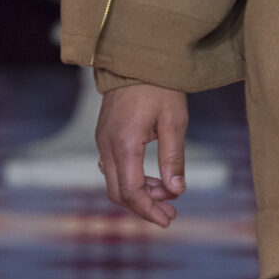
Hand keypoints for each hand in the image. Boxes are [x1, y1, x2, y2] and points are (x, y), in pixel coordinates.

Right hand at [96, 83, 188, 227]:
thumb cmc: (159, 87)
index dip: (149, 210)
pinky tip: (152, 180)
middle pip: (119, 193)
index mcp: (125, 143)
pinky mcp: (104, 136)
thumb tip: (176, 191)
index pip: (132, 191)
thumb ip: (173, 158)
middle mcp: (107, 145)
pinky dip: (131, 180)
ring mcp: (102, 140)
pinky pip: (113, 168)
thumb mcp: (174, 121)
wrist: (135, 59)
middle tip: (170, 214)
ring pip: (115, 182)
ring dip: (138, 195)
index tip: (169, 219)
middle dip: (144, 208)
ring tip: (165, 197)